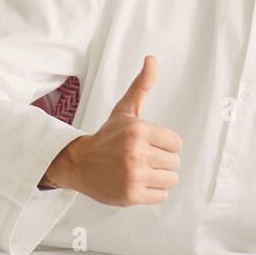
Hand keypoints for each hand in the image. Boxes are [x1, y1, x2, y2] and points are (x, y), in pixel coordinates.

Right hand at [44, 54, 182, 206]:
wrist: (79, 164)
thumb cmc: (107, 137)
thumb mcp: (125, 110)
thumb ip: (142, 85)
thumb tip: (152, 58)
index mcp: (138, 130)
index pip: (177, 142)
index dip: (165, 144)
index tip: (147, 144)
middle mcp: (136, 153)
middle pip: (175, 162)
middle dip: (161, 161)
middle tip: (141, 159)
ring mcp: (133, 176)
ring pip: (170, 180)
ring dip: (159, 178)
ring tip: (140, 171)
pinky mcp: (130, 195)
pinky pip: (160, 196)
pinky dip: (152, 192)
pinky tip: (137, 183)